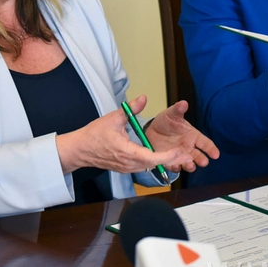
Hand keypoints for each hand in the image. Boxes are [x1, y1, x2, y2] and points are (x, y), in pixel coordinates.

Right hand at [55, 95, 191, 174]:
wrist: (80, 149)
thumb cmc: (94, 135)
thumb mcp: (113, 118)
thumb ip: (131, 109)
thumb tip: (143, 98)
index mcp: (127, 152)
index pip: (151, 157)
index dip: (166, 156)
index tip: (178, 151)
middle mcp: (128, 163)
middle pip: (154, 164)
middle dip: (170, 159)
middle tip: (187, 155)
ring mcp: (126, 168)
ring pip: (149, 166)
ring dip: (162, 161)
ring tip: (179, 156)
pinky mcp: (124, 168)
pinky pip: (142, 166)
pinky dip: (152, 161)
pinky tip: (161, 156)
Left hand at [146, 99, 220, 172]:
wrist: (152, 130)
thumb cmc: (166, 121)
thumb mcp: (172, 114)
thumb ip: (178, 110)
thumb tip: (183, 103)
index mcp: (193, 136)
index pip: (205, 143)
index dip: (211, 149)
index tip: (216, 154)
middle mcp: (189, 147)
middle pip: (199, 155)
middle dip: (202, 159)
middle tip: (204, 162)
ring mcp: (180, 155)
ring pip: (188, 163)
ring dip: (190, 165)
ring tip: (189, 165)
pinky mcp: (169, 161)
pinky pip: (174, 166)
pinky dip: (175, 167)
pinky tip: (175, 166)